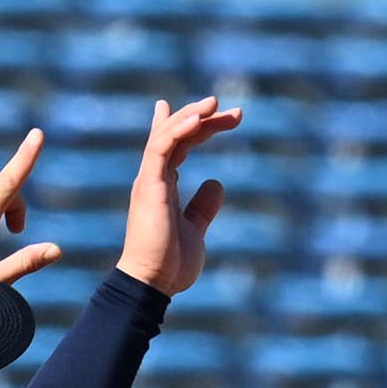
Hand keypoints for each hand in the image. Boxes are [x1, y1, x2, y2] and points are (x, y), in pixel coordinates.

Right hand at [119, 94, 241, 292]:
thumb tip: (217, 183)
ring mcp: (149, 179)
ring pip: (168, 134)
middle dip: (204, 118)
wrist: (153, 283)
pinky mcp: (149, 184)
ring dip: (192, 115)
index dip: (193, 125)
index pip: (176, 145)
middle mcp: (154, 177)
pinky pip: (161, 146)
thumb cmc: (171, 264)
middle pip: (177, 134)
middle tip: (237, 113)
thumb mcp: (195, 229)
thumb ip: (203, 206)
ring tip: (216, 104)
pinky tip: (199, 119)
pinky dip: (179, 129)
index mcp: (163, 185)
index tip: (214, 111)